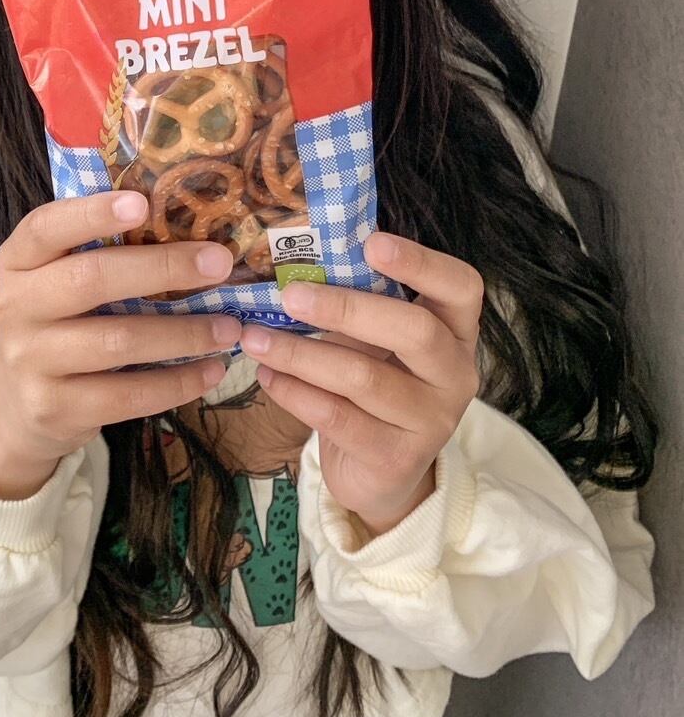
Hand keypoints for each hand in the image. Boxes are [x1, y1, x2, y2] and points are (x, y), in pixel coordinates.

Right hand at [0, 190, 239, 499]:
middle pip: (91, 280)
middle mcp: (16, 307)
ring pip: (118, 342)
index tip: (142, 204)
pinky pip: (127, 394)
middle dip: (163, 269)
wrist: (17, 407)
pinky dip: (176, 382)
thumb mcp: (55, 279)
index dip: (92, 213)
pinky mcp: (57, 408)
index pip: (46, 227)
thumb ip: (97, 250)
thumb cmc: (56, 322)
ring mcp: (32, 360)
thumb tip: (187, 223)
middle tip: (220, 263)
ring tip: (229, 326)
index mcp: (18, 261)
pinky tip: (211, 370)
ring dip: (183, 333)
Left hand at [239, 232, 482, 534]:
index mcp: (456, 331)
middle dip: (346, 308)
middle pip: (415, 331)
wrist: (379, 474)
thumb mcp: (374, 339)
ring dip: (300, 353)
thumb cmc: (374, 382)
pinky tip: (266, 375)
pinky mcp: (396, 460)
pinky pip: (338, 418)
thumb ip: (357, 301)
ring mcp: (431, 421)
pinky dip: (294, 392)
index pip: (461, 287)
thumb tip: (298, 255)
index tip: (371, 242)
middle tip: (289, 294)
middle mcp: (455, 374)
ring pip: (364, 377)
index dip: (421, 262)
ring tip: (254, 338)